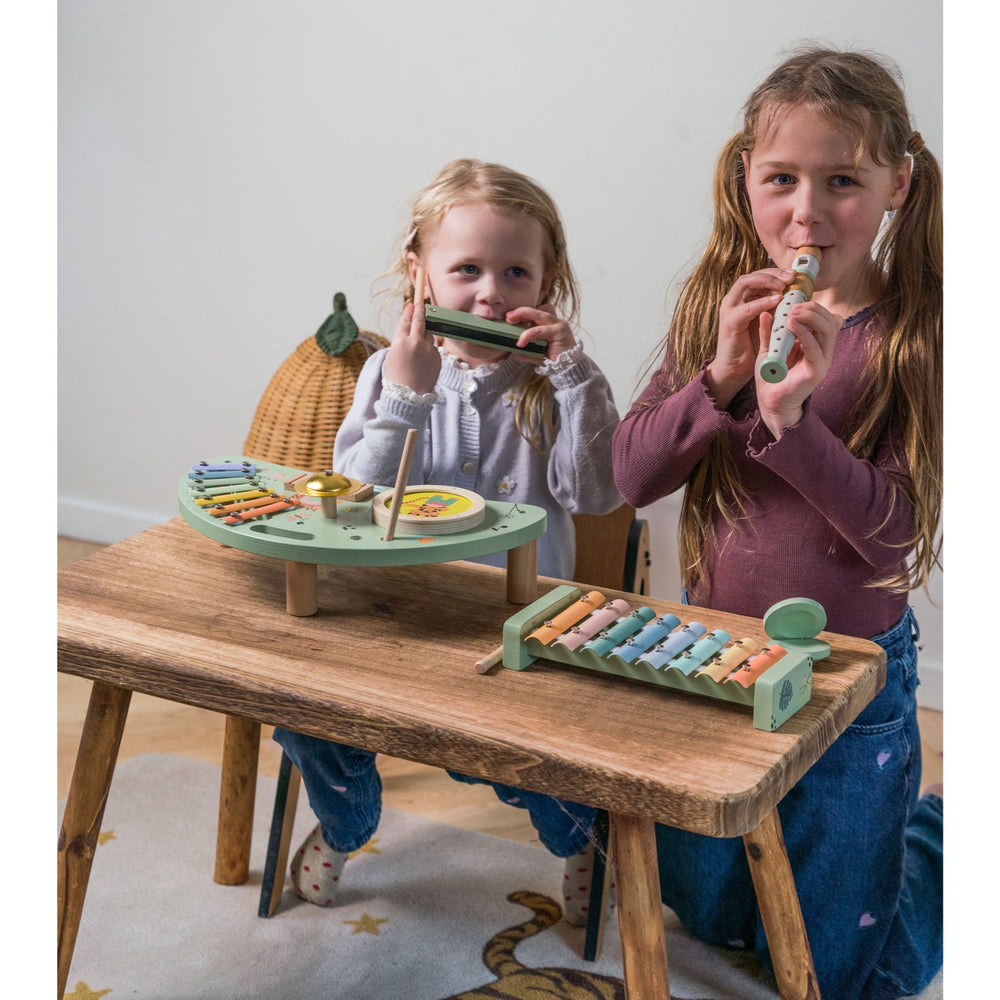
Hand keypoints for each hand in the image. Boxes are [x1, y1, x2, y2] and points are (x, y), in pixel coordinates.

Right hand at [383, 300, 440, 393]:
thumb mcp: (392, 355)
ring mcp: (428, 349)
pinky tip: (422, 361)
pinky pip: (433, 348)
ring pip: (428, 334)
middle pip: (420, 321)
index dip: (409, 311)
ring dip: (424, 335)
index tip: (413, 303)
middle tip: (422, 302)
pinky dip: (429, 350)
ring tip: (417, 349)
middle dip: (420, 310)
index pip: (406, 320)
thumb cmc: (397, 375)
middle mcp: (415, 342)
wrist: (409, 394)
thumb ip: (402, 340)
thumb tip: (411, 329)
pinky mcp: (437, 356)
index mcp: (400, 341)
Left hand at [504, 304, 574, 362]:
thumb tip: (514, 351)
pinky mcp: (559, 332)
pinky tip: (521, 342)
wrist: (569, 369)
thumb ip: (526, 351)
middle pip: (537, 309)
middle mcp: (555, 322)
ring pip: (538, 315)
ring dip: (522, 315)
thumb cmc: (554, 361)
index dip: (524, 312)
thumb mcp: (536, 354)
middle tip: (508, 316)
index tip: (511, 317)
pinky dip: (528, 334)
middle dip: (520, 311)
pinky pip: (540, 330)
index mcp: (551, 324)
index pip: (538, 311)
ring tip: (510, 321)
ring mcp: (558, 325)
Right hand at [706, 268, 792, 406]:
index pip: (759, 276)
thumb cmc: (752, 346)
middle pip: (753, 275)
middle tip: (792, 276)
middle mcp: (734, 300)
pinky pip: (746, 308)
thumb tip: (800, 296)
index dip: (777, 272)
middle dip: (774, 273)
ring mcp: (729, 309)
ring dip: (767, 282)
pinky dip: (762, 302)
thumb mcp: (768, 322)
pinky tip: (777, 301)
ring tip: (784, 285)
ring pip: (746, 283)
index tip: (795, 274)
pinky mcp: (730, 322)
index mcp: (742, 299)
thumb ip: (777, 308)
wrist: (734, 369)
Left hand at [754, 300, 841, 437]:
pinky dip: (804, 333)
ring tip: (792, 312)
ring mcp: (823, 361)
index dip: (814, 306)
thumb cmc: (771, 377)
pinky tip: (791, 324)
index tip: (794, 301)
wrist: (770, 402)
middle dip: (813, 308)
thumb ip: (769, 333)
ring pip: (827, 330)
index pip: (825, 318)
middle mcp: (823, 351)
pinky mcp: (817, 371)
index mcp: (816, 344)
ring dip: (810, 317)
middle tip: (794, 304)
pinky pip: (815, 347)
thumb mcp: (769, 349)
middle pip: (830, 321)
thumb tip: (765, 312)